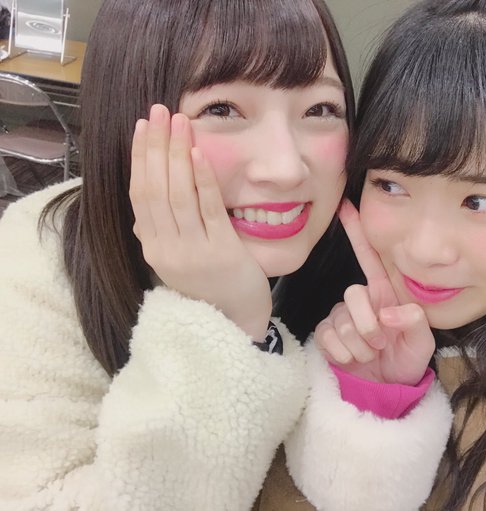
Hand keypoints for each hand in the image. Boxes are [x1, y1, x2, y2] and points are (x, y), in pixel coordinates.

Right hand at [129, 104, 270, 340]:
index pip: (140, 194)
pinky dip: (202, 179)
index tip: (143, 127)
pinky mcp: (221, 251)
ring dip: (177, 154)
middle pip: (155, 188)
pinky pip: (209, 210)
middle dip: (156, 146)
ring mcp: (193, 251)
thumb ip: (160, 235)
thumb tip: (143, 210)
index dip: (140, 158)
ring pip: (178, 195)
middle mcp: (167, 249)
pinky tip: (199, 153)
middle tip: (160, 111)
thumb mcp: (176, 263)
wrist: (235, 322)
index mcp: (153, 248)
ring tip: (180, 122)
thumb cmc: (209, 288)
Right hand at [314, 200, 434, 385]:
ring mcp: (342, 317)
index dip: (357, 232)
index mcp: (384, 293)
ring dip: (358, 344)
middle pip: (352, 294)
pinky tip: (351, 359)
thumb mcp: (422, 343)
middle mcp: (362, 301)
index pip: (369, 257)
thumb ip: (415, 322)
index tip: (346, 205)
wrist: (387, 389)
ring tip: (370, 355)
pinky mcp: (327, 335)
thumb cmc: (407, 360)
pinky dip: (341, 352)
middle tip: (381, 344)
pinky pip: (326, 335)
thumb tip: (388, 312)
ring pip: (340, 319)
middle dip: (367, 324)